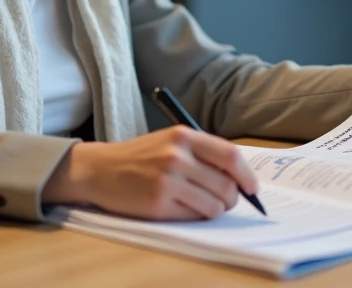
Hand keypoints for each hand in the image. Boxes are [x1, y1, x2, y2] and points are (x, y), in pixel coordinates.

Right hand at [42, 126, 259, 220]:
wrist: (100, 169)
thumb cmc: (140, 156)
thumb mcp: (170, 140)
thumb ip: (202, 153)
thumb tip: (239, 177)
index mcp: (183, 136)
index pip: (230, 156)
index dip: (247, 175)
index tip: (251, 187)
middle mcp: (176, 156)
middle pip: (226, 185)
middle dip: (232, 198)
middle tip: (225, 200)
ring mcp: (166, 181)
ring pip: (213, 205)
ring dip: (215, 209)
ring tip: (203, 204)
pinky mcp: (157, 204)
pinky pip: (194, 217)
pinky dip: (196, 216)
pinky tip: (184, 208)